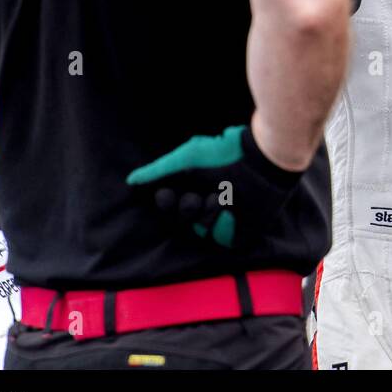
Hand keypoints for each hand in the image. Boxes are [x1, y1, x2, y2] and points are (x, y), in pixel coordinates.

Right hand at [126, 125, 302, 248]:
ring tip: (219, 195)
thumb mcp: (187, 157)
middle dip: (183, 209)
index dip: (165, 203)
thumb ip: (159, 170)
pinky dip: (218, 220)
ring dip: (204, 210)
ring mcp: (224, 218)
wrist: (260, 162)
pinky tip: (229, 205)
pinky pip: (216, 236)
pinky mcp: (239, 232)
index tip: (164, 194)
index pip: (172, 205)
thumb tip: (131, 181)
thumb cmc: (225, 154)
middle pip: (181, 220)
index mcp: (197, 186)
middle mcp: (209, 203)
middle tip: (192, 198)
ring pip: (197, 228)